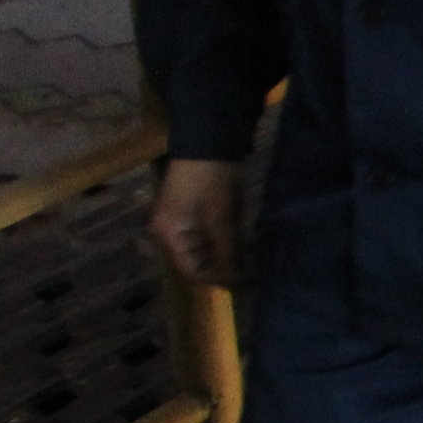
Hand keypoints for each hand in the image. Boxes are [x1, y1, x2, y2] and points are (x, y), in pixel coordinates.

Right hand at [149, 157, 249, 289]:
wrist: (209, 140)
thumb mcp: (221, 217)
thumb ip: (227, 250)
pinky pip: (206, 238)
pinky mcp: (191, 214)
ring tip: (253, 261)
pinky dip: (224, 243)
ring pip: (203, 252)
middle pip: (196, 263)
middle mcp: (169, 233)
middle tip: (254, 273)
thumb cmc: (212, 179)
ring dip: (226, 257)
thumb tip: (237, 279)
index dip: (219, 279)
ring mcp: (179, 223)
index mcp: (169, 235)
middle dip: (224, 269)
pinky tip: (244, 244)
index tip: (247, 283)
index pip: (192, 272)